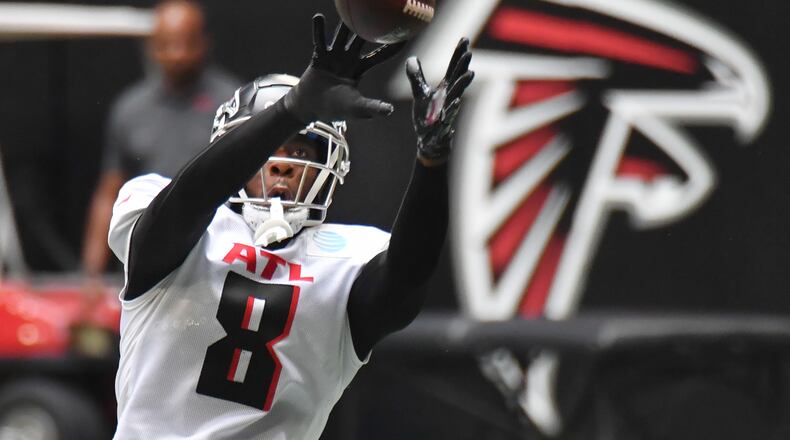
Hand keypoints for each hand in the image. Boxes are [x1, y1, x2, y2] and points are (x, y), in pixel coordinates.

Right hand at [284, 14, 404, 122]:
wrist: (312, 107)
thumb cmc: (335, 108)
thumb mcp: (357, 107)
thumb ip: (372, 107)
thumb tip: (390, 111)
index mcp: (359, 68)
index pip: (379, 55)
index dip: (391, 46)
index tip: (405, 35)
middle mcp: (348, 58)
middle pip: (361, 39)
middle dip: (369, 27)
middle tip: (378, 12)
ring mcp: (333, 56)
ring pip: (341, 36)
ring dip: (345, 25)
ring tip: (350, 11)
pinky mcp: (319, 57)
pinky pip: (319, 41)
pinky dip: (318, 30)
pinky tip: (318, 17)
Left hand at [407, 38, 473, 165]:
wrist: (430, 141)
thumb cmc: (428, 116)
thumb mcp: (420, 94)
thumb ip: (417, 77)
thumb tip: (411, 58)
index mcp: (445, 90)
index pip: (453, 70)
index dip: (458, 55)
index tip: (464, 39)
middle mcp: (449, 100)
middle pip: (457, 81)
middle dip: (463, 67)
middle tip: (468, 54)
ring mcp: (447, 114)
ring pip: (456, 98)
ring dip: (462, 87)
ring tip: (470, 75)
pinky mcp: (442, 128)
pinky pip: (446, 120)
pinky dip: (450, 113)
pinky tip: (453, 105)